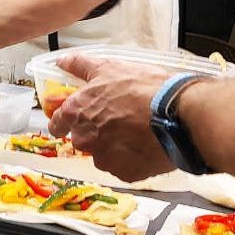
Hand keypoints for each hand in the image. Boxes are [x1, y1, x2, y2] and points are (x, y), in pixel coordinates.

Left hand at [48, 54, 174, 181]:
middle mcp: (84, 138)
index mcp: (76, 112)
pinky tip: (144, 143)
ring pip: (101, 153)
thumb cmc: (143, 87)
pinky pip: (122, 166)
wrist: (178, 114)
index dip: (63, 120)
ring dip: (113, 145)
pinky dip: (130, 157)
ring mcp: (104, 158)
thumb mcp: (109, 68)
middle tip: (117, 119)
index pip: (56, 123)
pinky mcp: (124, 173)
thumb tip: (61, 61)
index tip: (73, 118)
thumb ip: (80, 66)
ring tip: (135, 130)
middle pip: (81, 138)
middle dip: (94, 130)